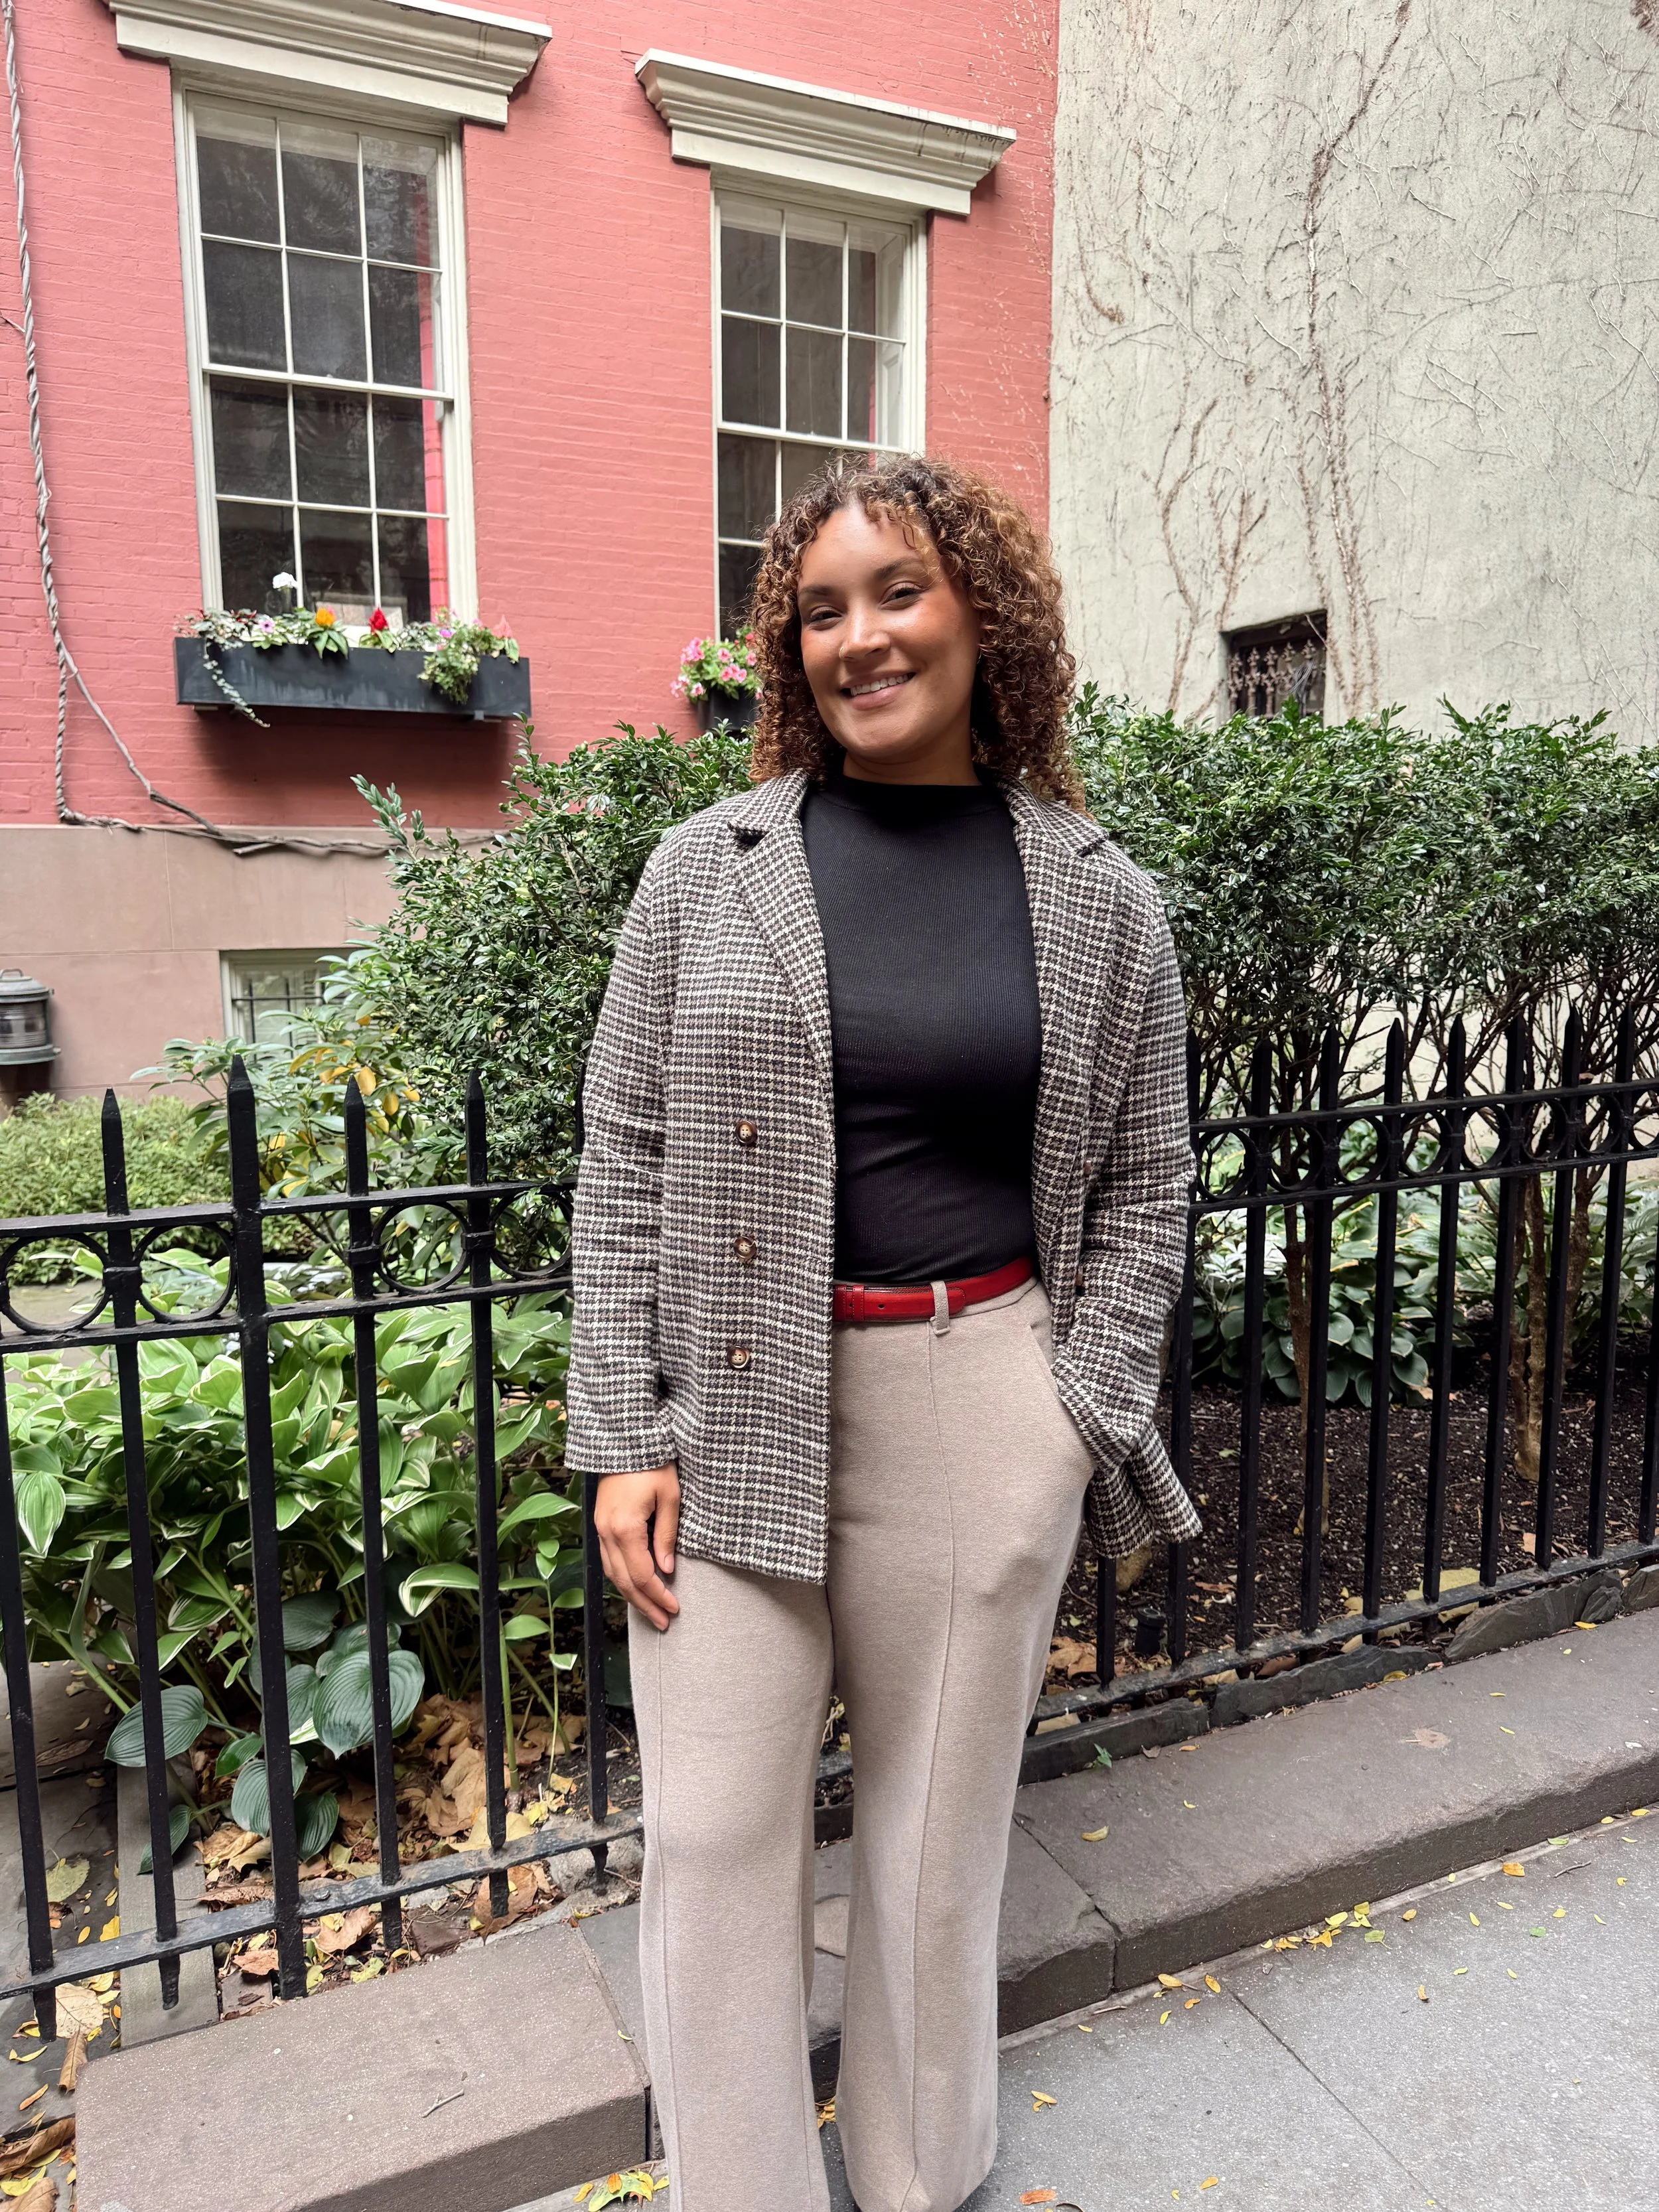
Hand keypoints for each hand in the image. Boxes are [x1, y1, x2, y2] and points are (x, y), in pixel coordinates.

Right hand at [594, 1464, 679, 1630]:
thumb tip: (666, 1569)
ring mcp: (599, 1528)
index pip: (641, 1575)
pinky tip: (635, 1586)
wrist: (625, 1439)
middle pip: (623, 1581)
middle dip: (645, 1604)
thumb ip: (666, 1535)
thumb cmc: (653, 1463)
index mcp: (625, 1527)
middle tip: (664, 1622)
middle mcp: (606, 1532)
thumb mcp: (670, 1496)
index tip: (675, 1609)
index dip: (658, 1596)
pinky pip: (608, 1560)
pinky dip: (621, 1578)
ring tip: (651, 1611)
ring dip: (631, 1595)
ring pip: (612, 1573)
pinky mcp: (600, 1524)